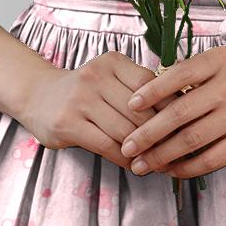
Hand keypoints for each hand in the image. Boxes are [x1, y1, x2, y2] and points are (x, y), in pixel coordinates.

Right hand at [17, 50, 178, 169]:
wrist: (38, 96)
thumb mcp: (111, 77)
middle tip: (179, 150)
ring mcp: (80, 99)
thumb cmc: (87, 90)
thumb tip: (182, 110)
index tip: (187, 124)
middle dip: (162, 133)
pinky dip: (125, 158)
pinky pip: (106, 145)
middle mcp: (95, 76)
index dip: (171, 107)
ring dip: (145, 150)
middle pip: (140, 111)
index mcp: (112, 62)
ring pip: (125, 130)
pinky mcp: (68, 123)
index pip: (151, 85)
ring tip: (161, 161)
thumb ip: (140, 89)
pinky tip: (135, 164)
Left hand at [119, 45, 225, 178]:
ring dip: (162, 155)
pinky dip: (187, 167)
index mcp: (219, 62)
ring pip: (191, 139)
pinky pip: (210, 158)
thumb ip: (195, 74)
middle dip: (147, 132)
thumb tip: (152, 91)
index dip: (150, 92)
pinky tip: (172, 170)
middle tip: (127, 146)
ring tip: (143, 164)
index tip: (130, 106)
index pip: (176, 76)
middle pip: (178, 112)